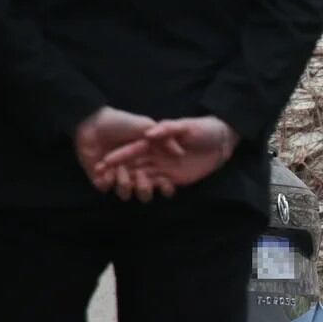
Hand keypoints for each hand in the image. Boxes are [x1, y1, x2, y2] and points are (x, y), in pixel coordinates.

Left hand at [74, 107, 166, 202]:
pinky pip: (106, 188)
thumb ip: (164, 138)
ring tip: (119, 172)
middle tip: (141, 176)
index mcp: (145, 158)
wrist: (93, 122)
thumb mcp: (146, 126)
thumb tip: (180, 153)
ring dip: (124, 185)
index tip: (167, 182)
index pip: (158, 176)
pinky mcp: (100, 177)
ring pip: (125, 191)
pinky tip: (104, 177)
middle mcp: (132, 168)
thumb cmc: (121, 122)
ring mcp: (116, 173)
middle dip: (144, 187)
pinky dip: (105, 185)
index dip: (163, 183)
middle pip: (143, 188)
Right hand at [96, 116, 239, 191]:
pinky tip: (146, 195)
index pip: (130, 150)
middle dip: (118, 174)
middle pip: (132, 166)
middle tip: (105, 182)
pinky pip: (160, 186)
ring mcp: (163, 167)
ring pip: (143, 178)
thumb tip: (149, 134)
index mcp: (153, 141)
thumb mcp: (185, 126)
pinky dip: (153, 191)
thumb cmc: (203, 129)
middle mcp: (155, 155)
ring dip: (133, 185)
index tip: (101, 164)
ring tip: (125, 192)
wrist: (221, 141)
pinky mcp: (174, 178)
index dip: (116, 157)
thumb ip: (167, 130)